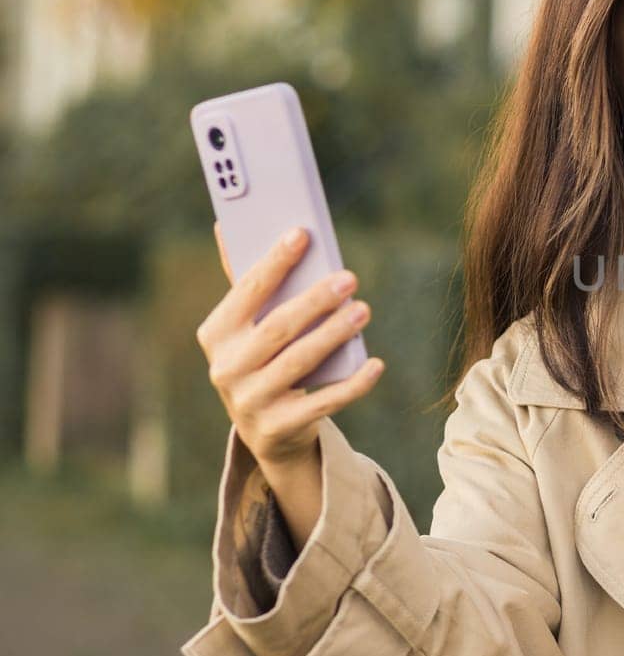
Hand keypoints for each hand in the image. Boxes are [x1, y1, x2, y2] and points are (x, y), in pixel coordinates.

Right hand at [196, 224, 383, 470]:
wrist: (267, 430)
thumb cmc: (262, 359)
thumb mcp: (247, 326)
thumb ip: (245, 282)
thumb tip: (226, 225)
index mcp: (216, 334)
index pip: (246, 291)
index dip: (274, 262)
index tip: (302, 233)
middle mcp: (226, 369)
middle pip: (277, 328)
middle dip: (315, 300)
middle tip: (349, 277)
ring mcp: (250, 401)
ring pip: (299, 362)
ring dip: (334, 334)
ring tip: (363, 309)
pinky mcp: (280, 427)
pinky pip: (323, 402)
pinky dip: (353, 384)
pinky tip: (376, 365)